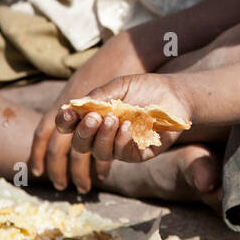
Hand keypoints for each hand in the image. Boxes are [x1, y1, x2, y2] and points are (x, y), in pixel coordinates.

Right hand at [55, 73, 191, 163]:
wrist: (174, 94)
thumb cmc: (145, 88)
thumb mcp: (120, 86)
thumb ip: (100, 95)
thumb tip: (76, 106)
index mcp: (94, 117)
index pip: (70, 126)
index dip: (65, 122)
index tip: (68, 112)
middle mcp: (103, 135)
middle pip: (81, 144)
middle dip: (83, 133)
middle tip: (94, 117)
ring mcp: (119, 146)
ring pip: (100, 152)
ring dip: (102, 137)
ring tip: (113, 119)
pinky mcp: (137, 154)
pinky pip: (122, 153)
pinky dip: (121, 140)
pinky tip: (128, 126)